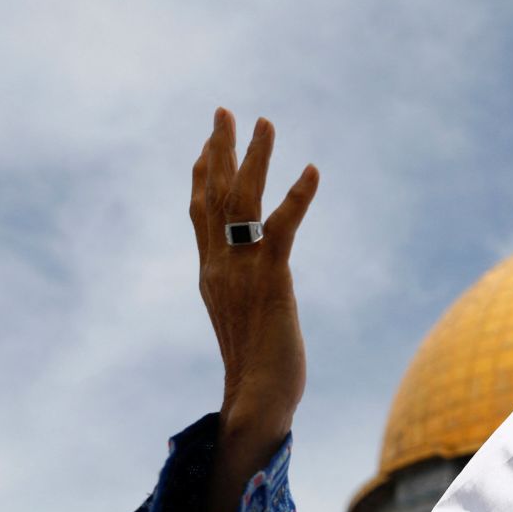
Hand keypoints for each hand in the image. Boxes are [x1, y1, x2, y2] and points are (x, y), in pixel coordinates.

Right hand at [188, 107, 318, 511]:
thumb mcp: (242, 322)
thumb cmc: (259, 372)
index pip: (200, 215)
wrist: (258, 400)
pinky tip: (312, 170)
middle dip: (219, 149)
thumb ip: (241, 295)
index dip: (201, 177)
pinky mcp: (272, 280)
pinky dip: (298, 196)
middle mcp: (218, 266)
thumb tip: (249, 292)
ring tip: (264, 122)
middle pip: (213, 195)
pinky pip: (284, 228)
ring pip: (242, 201)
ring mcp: (242, 271)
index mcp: (210, 275)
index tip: (204, 145)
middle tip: (224, 111)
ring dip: (254, 158)